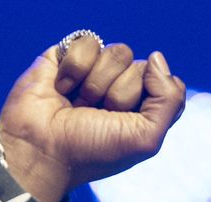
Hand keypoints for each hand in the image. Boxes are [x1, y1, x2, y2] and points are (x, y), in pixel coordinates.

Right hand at [0, 35, 187, 201]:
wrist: (41, 149)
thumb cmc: (91, 151)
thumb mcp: (146, 139)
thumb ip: (169, 100)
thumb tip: (156, 57)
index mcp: (144, 110)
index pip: (168, 84)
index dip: (149, 100)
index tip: (126, 123)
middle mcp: (122, 88)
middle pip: (143, 67)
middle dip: (120, 96)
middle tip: (96, 116)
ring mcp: (96, 72)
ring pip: (119, 52)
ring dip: (97, 84)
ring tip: (78, 104)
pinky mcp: (70, 56)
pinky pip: (89, 42)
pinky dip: (75, 69)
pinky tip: (62, 89)